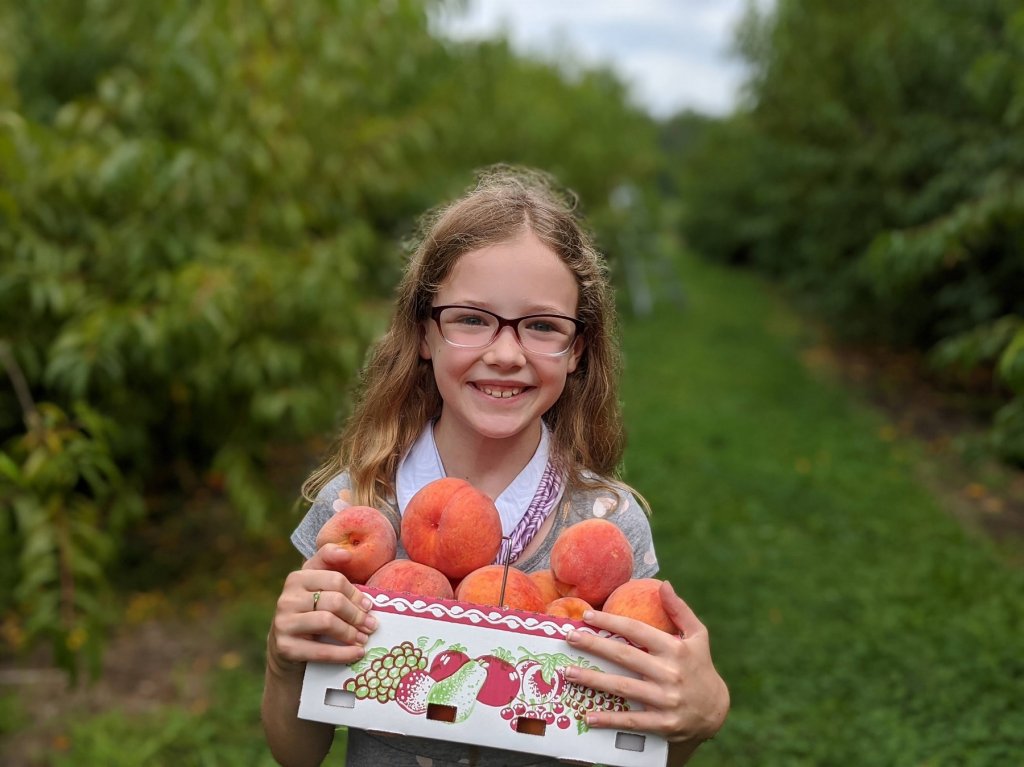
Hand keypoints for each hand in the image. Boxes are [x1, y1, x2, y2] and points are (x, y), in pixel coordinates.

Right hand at [267, 544, 378, 674]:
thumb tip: (347, 552)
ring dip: (351, 633)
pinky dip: (343, 653)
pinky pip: (320, 650)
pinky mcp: (285, 648)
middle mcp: (286, 598)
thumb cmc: (312, 612)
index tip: (369, 605)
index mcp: (297, 578)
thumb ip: (330, 564)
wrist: (286, 649)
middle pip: (334, 601)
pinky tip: (357, 653)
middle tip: (371, 625)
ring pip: (328, 622)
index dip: (356, 593)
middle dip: (357, 615)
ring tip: (364, 639)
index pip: (335, 579)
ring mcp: (283, 623)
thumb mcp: (318, 586)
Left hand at [563, 580, 728, 744]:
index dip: (610, 621)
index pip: (637, 630)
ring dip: (593, 680)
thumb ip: (679, 610)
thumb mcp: (698, 635)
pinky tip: (587, 716)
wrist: (715, 710)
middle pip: (624, 656)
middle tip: (569, 638)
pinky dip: (609, 719)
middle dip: (594, 645)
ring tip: (568, 672)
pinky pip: (632, 720)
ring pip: (623, 687)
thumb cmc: (700, 666)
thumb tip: (663, 584)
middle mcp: (669, 673)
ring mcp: (666, 699)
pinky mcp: (663, 723)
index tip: (586, 615)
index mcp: (675, 649)